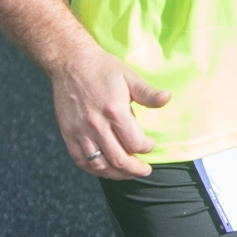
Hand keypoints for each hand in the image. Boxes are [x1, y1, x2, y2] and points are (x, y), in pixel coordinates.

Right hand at [48, 44, 171, 179]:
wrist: (71, 63)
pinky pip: (81, 160)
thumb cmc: (103, 69)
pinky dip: (95, 169)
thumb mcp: (129, 77)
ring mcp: (80, 131)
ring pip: (99, 164)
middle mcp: (96, 125)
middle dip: (135, 169)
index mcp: (115, 111)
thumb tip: (168, 98)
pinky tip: (106, 169)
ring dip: (117, 174)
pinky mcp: (68, 133)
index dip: (147, 148)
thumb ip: (148, 93)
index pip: (135, 143)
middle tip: (145, 170)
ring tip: (128, 173)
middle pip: (119, 160)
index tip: (151, 144)